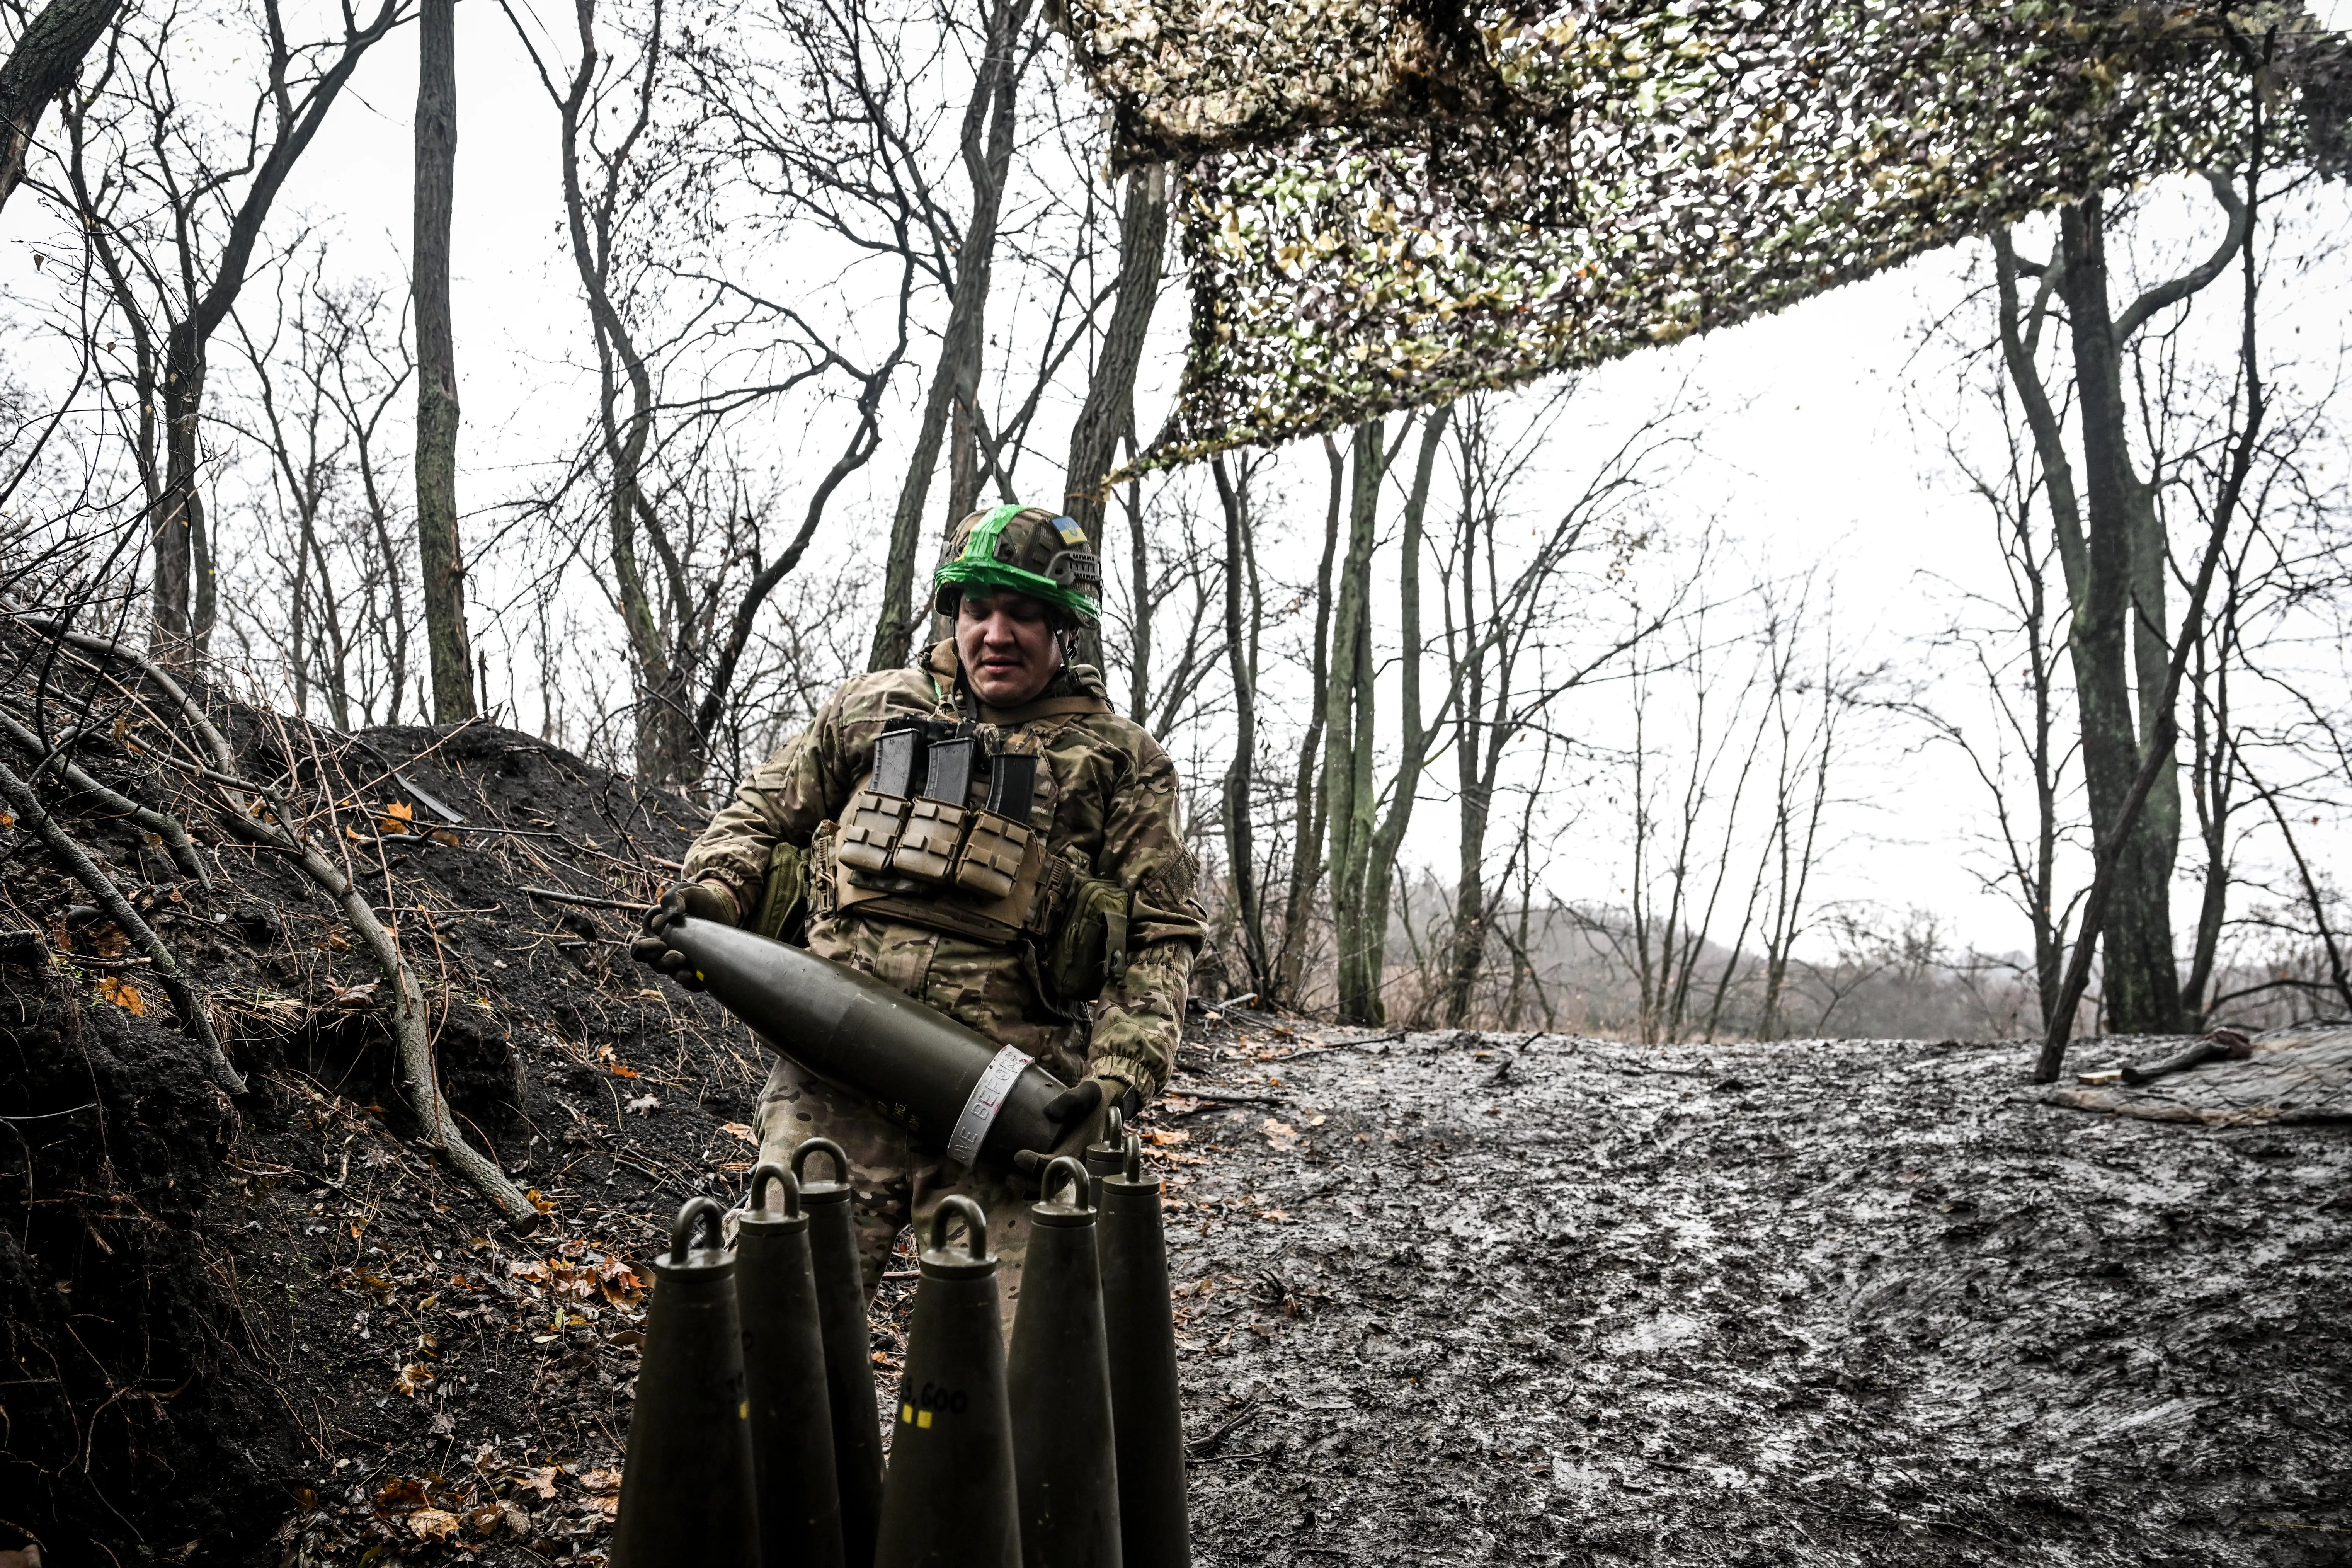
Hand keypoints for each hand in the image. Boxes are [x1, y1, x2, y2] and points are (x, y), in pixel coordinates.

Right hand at [627, 882, 736, 991]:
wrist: (723, 907)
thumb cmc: (697, 898)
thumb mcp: (685, 890)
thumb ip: (674, 898)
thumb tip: (671, 915)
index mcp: (653, 933)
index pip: (638, 948)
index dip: (643, 950)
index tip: (660, 944)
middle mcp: (663, 949)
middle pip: (655, 964)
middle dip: (664, 963)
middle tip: (679, 956)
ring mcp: (679, 959)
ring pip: (672, 974)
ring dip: (678, 975)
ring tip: (689, 972)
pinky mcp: (695, 966)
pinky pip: (690, 982)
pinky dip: (693, 983)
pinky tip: (699, 980)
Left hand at [1013, 1075, 1140, 1173]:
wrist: (1103, 1104)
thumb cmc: (1094, 1098)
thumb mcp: (1089, 1092)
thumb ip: (1074, 1099)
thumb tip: (1049, 1112)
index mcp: (1083, 1144)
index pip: (1061, 1161)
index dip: (1039, 1164)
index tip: (1019, 1155)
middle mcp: (1077, 1157)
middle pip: (1056, 1180)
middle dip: (1032, 1183)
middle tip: (1010, 1178)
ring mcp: (1070, 1161)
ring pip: (1053, 1184)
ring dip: (1030, 1188)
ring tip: (1010, 1181)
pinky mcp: (1063, 1159)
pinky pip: (1051, 1179)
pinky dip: (1034, 1185)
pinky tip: (1018, 1181)